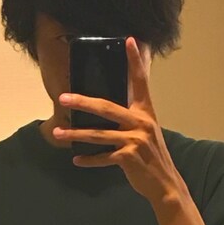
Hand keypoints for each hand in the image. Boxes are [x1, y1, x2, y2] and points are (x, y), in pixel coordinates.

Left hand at [54, 36, 185, 205]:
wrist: (164, 183)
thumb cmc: (152, 157)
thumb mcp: (147, 132)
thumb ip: (131, 120)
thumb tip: (106, 112)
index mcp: (146, 112)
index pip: (140, 81)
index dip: (135, 61)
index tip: (128, 41)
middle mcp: (141, 122)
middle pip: (106, 107)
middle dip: (82, 102)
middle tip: (63, 98)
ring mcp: (135, 140)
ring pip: (98, 134)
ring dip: (75, 134)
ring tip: (58, 133)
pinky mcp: (128, 157)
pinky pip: (102, 158)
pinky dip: (89, 160)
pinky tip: (77, 160)